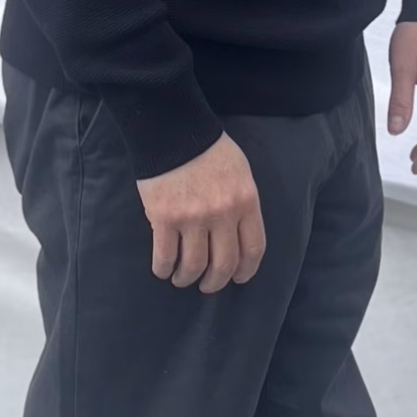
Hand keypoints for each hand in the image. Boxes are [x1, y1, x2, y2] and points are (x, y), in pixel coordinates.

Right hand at [136, 133, 266, 293]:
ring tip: (182, 278)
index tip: (239, 278)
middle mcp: (222, 214)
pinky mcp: (164, 218)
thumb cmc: (208, 149)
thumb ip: (242, 203)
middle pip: (224, 264)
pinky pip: (165, 255)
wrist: (173, 130)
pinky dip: (164, 269)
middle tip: (208, 286)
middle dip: (216, 282)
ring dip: (187, 278)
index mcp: (245, 202)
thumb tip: (237, 234)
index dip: (247, 270)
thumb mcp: (240, 173)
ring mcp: (193, 217)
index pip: (253, 248)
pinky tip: (163, 270)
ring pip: (194, 265)